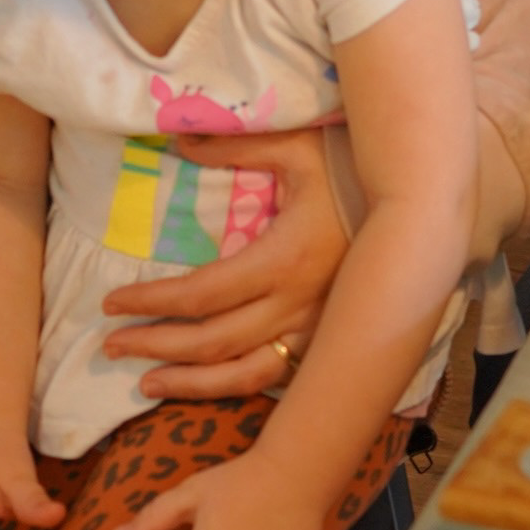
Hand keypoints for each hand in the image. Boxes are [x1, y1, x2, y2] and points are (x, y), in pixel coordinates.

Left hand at [93, 127, 346, 398]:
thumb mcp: (297, 147)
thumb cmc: (354, 169)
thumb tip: (178, 142)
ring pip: (241, 373)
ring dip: (189, 383)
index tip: (113, 303)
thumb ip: (234, 145)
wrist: (419, 202)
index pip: (201, 295)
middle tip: (110, 343)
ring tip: (146, 382)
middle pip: (211, 341)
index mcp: (283, 260)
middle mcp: (296, 304)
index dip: (152, 303)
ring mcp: (313, 328)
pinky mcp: (325, 337)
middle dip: (155, 345)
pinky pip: (273, 375)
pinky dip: (233, 387)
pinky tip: (204, 387)